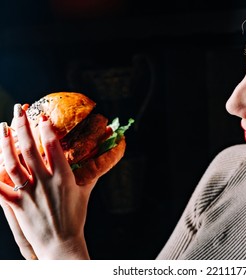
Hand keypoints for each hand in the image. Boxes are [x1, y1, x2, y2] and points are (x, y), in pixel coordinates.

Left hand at [0, 104, 95, 258]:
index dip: (47, 129)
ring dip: (5, 142)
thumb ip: (92, 173)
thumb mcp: (85, 192)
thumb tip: (104, 157)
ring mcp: (28, 193)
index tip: (42, 117)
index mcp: (63, 177)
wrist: (61, 243)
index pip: (53, 146)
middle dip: (22, 125)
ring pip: (11, 162)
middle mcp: (44, 182)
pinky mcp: (16, 204)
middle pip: (29, 148)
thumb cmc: (74, 217)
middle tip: (19, 110)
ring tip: (2, 127)